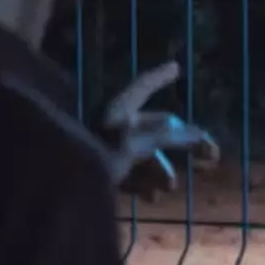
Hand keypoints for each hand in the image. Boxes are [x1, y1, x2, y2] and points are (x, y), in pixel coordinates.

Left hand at [101, 62, 219, 202]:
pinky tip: (153, 197)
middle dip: (182, 142)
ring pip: (143, 155)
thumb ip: (160, 135)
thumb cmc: (87, 160)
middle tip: (212, 155)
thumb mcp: (129, 146)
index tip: (176, 67)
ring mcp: (103, 151)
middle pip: (153, 129)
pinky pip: (127, 174)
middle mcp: (110, 127)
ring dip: (162, 168)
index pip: (141, 87)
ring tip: (170, 186)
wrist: (53, 191)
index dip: (158, 77)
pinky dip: (143, 182)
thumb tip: (187, 128)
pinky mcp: (97, 175)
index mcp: (116, 112)